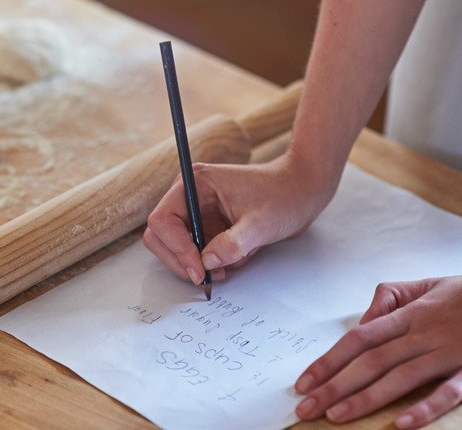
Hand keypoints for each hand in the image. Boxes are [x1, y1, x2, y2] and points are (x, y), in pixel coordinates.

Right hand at [143, 153, 334, 284]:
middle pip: (160, 236)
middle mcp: (189, 195)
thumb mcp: (261, 223)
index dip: (176, 248)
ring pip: (175, 247)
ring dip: (199, 262)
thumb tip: (207, 263)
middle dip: (181, 260)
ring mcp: (196, 211)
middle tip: (205, 277)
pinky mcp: (206, 224)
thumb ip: (233, 244)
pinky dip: (212, 262)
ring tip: (230, 264)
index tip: (198, 270)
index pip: (163, 220)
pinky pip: (195, 251)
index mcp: (195, 183)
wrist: (301, 190)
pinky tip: (237, 256)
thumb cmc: (284, 195)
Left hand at [295, 274, 461, 428]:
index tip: (304, 382)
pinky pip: (450, 392)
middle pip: (371, 362)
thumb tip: (362, 320)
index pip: (358, 340)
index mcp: (408, 315)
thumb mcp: (425, 285)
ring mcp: (451, 353)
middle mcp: (424, 334)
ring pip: (401, 378)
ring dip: (366, 399)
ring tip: (336, 417)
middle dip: (335, 386)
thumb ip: (389, 298)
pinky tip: (401, 425)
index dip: (328, 361)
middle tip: (306, 408)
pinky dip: (426, 408)